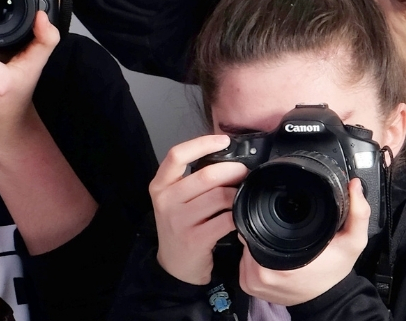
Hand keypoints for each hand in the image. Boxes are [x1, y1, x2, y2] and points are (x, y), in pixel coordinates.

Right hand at [149, 135, 247, 284]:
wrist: (175, 265)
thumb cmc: (182, 225)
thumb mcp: (176, 199)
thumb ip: (193, 179)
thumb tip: (229, 156)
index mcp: (160, 185)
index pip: (177, 155)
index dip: (202, 143)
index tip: (223, 140)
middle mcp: (165, 201)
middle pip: (206, 175)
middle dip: (233, 171)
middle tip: (245, 172)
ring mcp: (179, 221)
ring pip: (220, 196)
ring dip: (238, 194)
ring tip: (242, 195)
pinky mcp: (194, 239)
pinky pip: (226, 219)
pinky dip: (239, 215)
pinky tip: (241, 215)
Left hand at [239, 178, 370, 305]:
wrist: (327, 300)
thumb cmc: (334, 272)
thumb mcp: (353, 242)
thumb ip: (357, 214)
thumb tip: (354, 186)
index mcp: (283, 263)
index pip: (258, 225)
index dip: (267, 214)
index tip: (281, 212)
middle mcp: (262, 274)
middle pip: (251, 233)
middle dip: (265, 227)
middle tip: (284, 229)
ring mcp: (252, 282)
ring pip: (245, 246)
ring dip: (259, 240)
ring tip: (278, 241)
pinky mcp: (248, 286)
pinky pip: (244, 262)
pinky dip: (254, 255)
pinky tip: (272, 254)